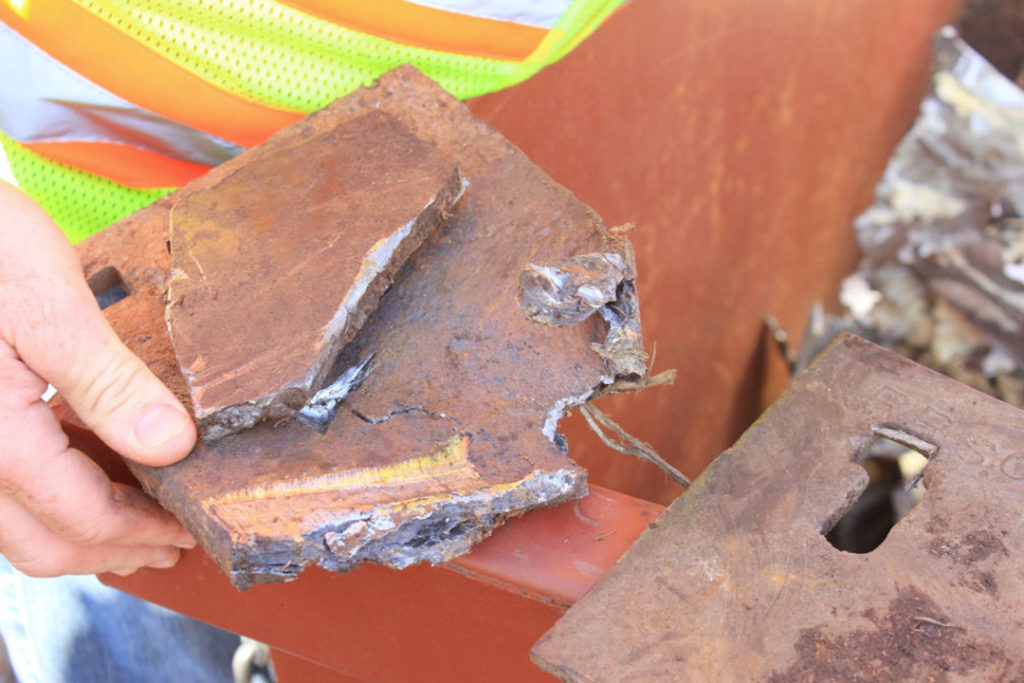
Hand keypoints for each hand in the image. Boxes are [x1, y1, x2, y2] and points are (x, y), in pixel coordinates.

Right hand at [0, 181, 196, 576]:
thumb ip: (110, 383)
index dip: (141, 532)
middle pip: (42, 543)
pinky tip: (89, 474)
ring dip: (79, 531)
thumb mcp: (52, 307)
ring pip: (14, 528)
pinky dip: (49, 499)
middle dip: (113, 550)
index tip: (186, 529)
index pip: (79, 517)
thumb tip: (171, 445)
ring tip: (136, 521)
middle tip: (169, 543)